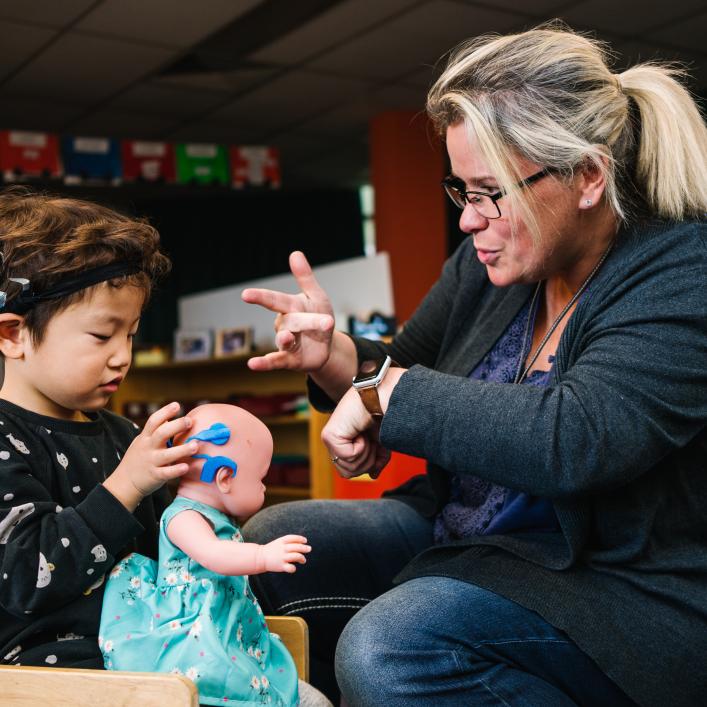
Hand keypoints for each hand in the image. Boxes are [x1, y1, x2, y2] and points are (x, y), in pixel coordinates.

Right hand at [104, 402, 197, 509]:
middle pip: (161, 434)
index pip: (153, 421)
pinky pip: (166, 473)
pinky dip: (176, 470)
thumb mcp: (142, 442)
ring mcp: (151, 462)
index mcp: (145, 438)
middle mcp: (148, 448)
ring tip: (196, 445)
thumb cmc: (138, 458)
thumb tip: (169, 418)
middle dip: (176, 426)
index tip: (177, 405)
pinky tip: (186, 466)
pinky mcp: (154, 476)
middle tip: (189, 421)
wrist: (124, 483)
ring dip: (182, 450)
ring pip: (167, 455)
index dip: (164, 412)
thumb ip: (154, 431)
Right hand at [241, 251, 334, 372]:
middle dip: (308, 321)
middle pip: (291, 321)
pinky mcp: (288, 360)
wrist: (327, 347)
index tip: (245, 295)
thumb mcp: (317, 297)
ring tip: (286, 337)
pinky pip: (274, 361)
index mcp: (291, 307)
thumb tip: (295, 253)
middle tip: (327, 321)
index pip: (274, 300)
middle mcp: (284, 324)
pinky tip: (252, 365)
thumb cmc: (320, 317)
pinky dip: (264, 363)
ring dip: (284, 339)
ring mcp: (285, 343)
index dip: (260, 297)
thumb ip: (305, 277)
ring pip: (283, 340)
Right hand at [256, 535, 310, 572]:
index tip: (305, 541)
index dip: (300, 539)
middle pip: (297, 547)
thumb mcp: (280, 542)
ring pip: (296, 556)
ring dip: (302, 558)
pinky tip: (293, 567)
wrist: (260, 558)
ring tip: (303, 560)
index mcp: (281, 541)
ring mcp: (282, 557)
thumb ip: (290, 541)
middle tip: (309, 549)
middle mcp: (282, 548)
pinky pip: (290, 567)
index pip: (293, 538)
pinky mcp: (281, 566)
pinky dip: (294, 568)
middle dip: (305, 548)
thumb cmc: (273, 549)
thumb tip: (304, 543)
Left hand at [321, 387, 391, 479]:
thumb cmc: (381, 416)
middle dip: (366, 461)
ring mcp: (329, 440)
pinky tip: (360, 432)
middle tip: (370, 441)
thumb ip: (376, 461)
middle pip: (348, 473)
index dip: (366, 464)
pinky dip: (361, 447)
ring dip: (365, 454)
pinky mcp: (329, 436)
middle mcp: (333, 443)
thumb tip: (373, 476)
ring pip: (348, 468)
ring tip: (365, 436)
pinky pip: (348, 456)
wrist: (380, 398)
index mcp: (343, 445)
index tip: (374, 445)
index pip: (350, 472)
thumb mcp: (381, 444)